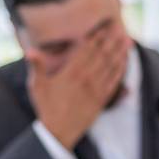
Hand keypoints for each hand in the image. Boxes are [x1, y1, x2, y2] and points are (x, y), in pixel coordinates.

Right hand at [27, 29, 129, 149]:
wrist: (59, 131)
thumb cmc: (46, 107)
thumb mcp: (37, 86)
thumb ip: (37, 67)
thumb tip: (30, 51)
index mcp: (71, 72)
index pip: (86, 50)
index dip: (96, 37)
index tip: (103, 27)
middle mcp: (86, 78)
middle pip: (102, 54)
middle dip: (111, 40)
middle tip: (120, 27)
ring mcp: (96, 89)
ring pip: (111, 66)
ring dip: (120, 52)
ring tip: (128, 40)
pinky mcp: (102, 99)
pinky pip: (114, 81)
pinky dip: (121, 69)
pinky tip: (125, 61)